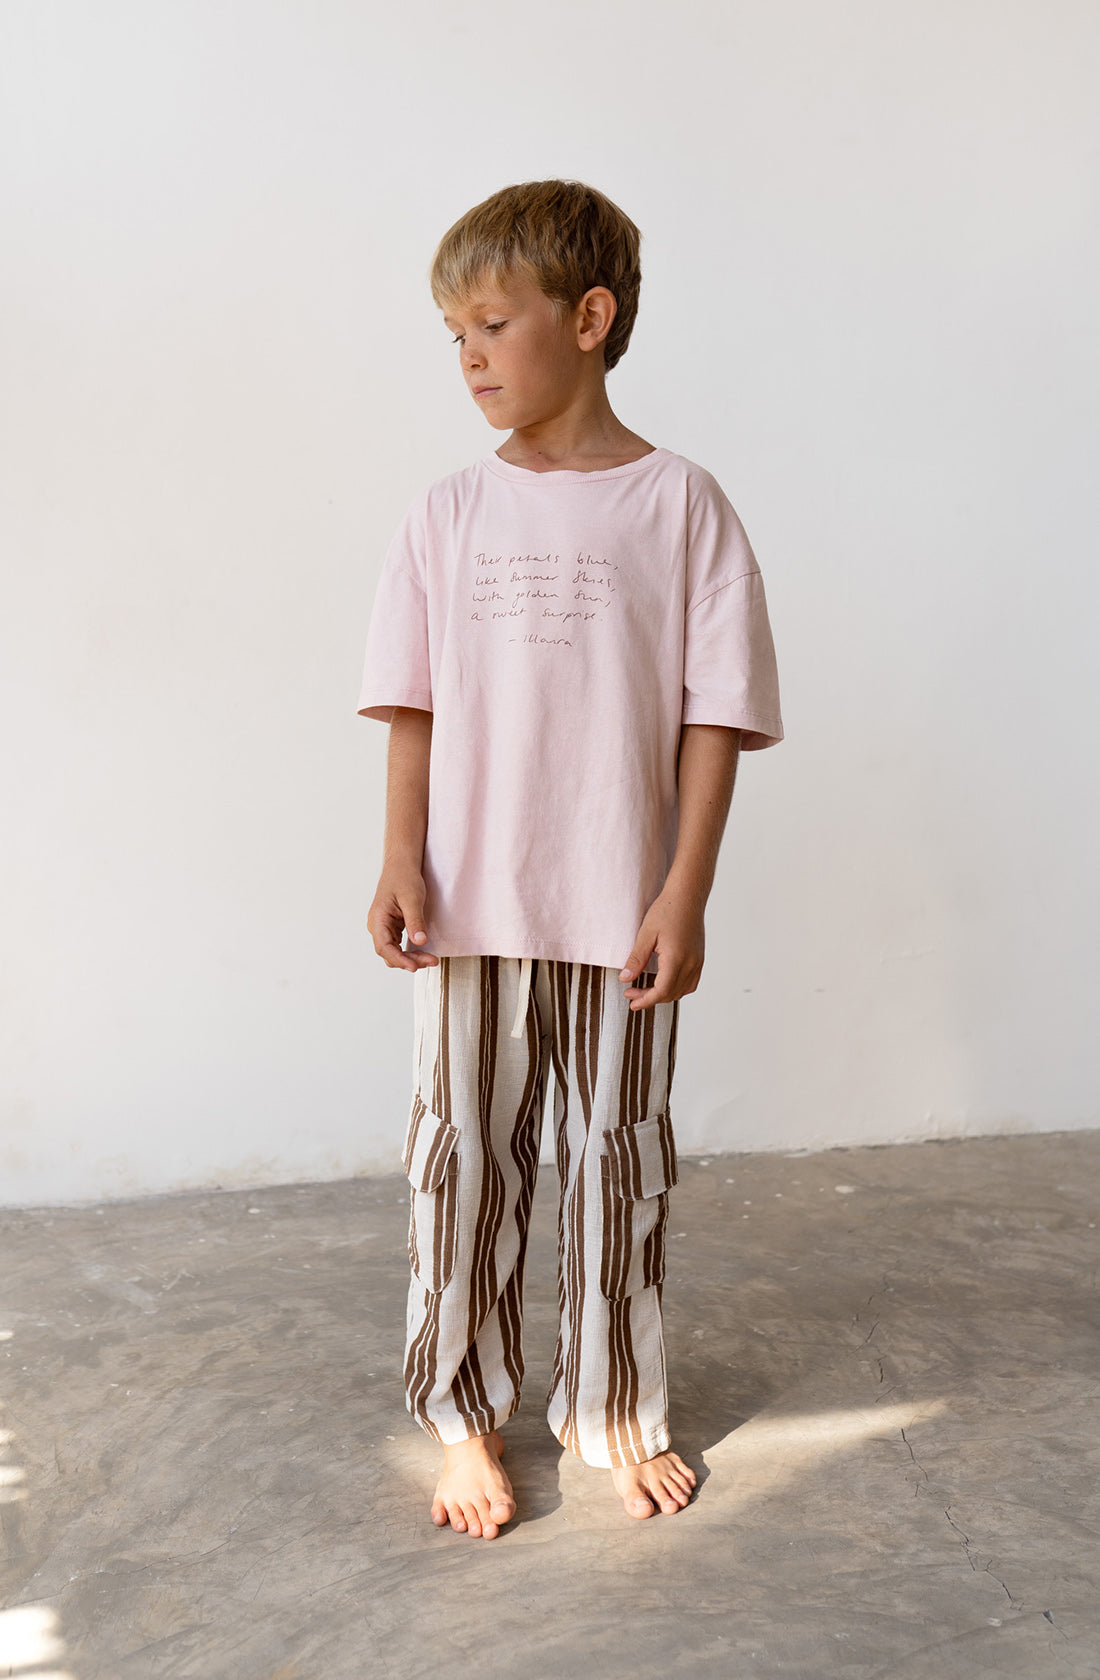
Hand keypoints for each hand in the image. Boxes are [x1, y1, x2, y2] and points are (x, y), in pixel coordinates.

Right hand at [367, 869, 438, 971]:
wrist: (401, 865)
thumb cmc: (404, 877)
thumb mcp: (412, 898)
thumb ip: (415, 920)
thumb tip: (420, 941)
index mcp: (378, 919)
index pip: (384, 947)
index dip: (399, 960)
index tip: (415, 966)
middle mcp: (377, 926)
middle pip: (389, 953)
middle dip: (409, 961)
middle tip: (432, 961)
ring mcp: (383, 927)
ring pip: (394, 951)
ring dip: (410, 958)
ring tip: (430, 959)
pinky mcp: (392, 927)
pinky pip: (398, 945)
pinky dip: (410, 952)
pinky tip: (423, 952)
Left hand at [618, 887, 704, 1009]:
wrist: (687, 896)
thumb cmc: (666, 910)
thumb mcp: (646, 934)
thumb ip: (636, 959)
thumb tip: (625, 979)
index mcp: (676, 958)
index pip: (662, 990)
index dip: (646, 1000)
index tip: (632, 1002)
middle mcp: (691, 963)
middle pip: (670, 993)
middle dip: (650, 998)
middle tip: (631, 992)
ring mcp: (698, 962)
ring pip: (681, 990)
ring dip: (663, 994)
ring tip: (645, 990)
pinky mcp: (700, 958)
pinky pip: (690, 983)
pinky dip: (677, 988)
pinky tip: (663, 982)